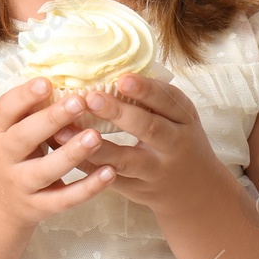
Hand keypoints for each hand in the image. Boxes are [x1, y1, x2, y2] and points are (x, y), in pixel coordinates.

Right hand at [0, 76, 117, 230]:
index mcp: (0, 131)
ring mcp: (21, 183)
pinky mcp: (39, 207)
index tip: (46, 82)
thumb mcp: (11, 130)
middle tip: (79, 102)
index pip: (5, 110)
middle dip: (50, 120)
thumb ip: (31, 109)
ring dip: (71, 154)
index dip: (24, 96)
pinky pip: (64, 199)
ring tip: (96, 136)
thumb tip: (65, 73)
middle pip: (23, 138)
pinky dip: (87, 188)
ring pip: (44, 170)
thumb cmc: (13, 155)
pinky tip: (109, 173)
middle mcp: (6, 157)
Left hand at [48, 74, 231, 216]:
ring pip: (125, 160)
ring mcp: (154, 171)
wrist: (196, 192)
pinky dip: (84, 165)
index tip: (122, 77)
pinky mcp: (135, 189)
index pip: (169, 101)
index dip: (146, 89)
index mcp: (184, 120)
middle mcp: (173, 146)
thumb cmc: (177, 140)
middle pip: (149, 129)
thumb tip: (108, 65)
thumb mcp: (178, 117)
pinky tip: (62, 152)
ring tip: (63, 131)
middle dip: (120, 114)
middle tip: (90, 98)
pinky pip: (106, 178)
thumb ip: (152, 98)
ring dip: (94, 146)